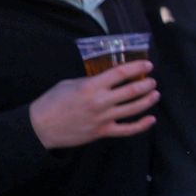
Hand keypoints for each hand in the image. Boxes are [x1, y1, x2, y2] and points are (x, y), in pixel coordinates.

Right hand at [28, 61, 158, 148]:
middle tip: (152, 80)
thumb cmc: (52, 102)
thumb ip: (91, 81)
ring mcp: (103, 118)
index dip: (137, 67)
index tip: (148, 64)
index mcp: (91, 86)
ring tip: (155, 94)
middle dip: (146, 84)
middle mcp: (100, 102)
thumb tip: (108, 79)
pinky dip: (142, 125)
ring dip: (148, 101)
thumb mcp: (70, 84)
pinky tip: (151, 119)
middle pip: (131, 92)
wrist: (40, 127)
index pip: (120, 73)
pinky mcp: (103, 132)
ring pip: (133, 109)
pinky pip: (127, 130)